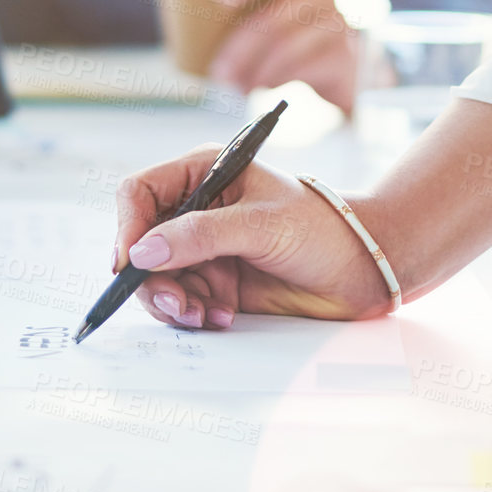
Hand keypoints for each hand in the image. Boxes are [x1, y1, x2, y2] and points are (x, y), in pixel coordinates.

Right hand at [112, 145, 390, 327]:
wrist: (362, 271)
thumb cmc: (322, 228)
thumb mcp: (261, 224)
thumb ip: (201, 235)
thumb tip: (143, 252)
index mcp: (202, 174)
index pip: (140, 193)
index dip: (128, 227)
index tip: (130, 263)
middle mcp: (196, 210)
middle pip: (141, 244)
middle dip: (151, 278)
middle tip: (175, 303)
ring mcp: (204, 249)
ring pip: (156, 279)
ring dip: (172, 302)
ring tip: (202, 314)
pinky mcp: (215, 283)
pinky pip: (181, 302)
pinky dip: (193, 314)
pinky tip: (222, 317)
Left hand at [207, 0, 355, 113]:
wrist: (350, 63)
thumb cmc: (300, 33)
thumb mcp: (279, 10)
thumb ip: (249, 6)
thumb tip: (193, 27)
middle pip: (273, 17)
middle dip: (239, 49)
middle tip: (219, 72)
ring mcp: (340, 20)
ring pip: (286, 46)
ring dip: (255, 71)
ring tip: (238, 86)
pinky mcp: (348, 53)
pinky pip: (305, 68)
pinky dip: (278, 80)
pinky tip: (265, 87)